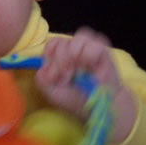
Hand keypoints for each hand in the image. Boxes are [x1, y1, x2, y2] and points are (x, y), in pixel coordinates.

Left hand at [35, 28, 136, 142]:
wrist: (98, 107)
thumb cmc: (76, 100)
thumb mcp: (53, 93)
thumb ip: (42, 79)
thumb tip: (43, 67)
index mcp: (61, 56)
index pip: (52, 44)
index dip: (50, 55)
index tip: (54, 73)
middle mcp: (74, 50)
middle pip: (62, 41)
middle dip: (61, 60)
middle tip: (67, 77)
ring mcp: (89, 49)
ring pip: (79, 37)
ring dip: (75, 54)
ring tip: (78, 70)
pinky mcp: (103, 52)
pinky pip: (95, 44)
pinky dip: (90, 54)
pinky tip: (91, 66)